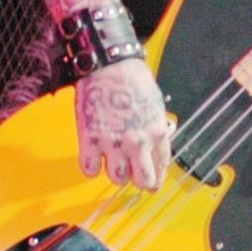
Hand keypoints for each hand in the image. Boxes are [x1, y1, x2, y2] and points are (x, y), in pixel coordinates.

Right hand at [75, 57, 173, 190]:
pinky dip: (92, 168)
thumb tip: (160, 140)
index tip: (154, 182)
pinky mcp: (89, 140)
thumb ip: (158, 127)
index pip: (161, 164)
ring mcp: (112, 143)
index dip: (158, 176)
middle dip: (142, 182)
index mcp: (157, 132)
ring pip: (117, 178)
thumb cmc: (135, 82)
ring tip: (115, 163)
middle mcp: (137, 142)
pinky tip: (95, 159)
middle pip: (143, 180)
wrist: (110, 68)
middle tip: (137, 180)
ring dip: (117, 174)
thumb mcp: (157, 105)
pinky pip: (90, 169)